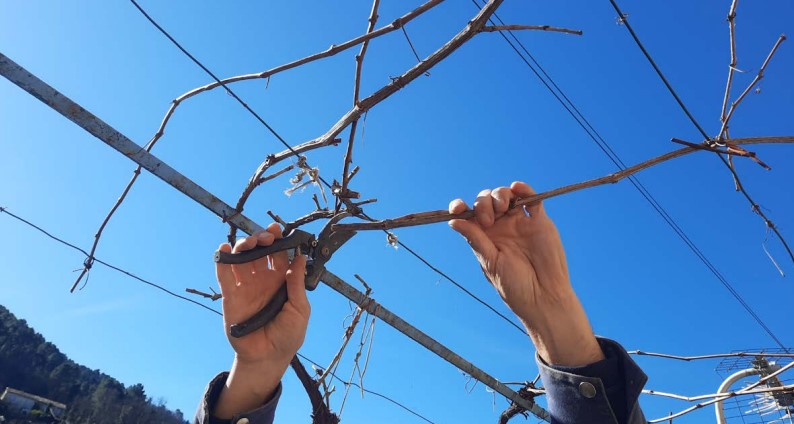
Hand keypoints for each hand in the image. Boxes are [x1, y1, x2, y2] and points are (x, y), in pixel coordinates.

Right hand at [213, 223, 310, 418]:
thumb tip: (301, 257)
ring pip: (241, 259)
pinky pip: (225, 276)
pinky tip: (223, 249)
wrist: (268, 358)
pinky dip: (222, 261)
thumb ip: (297, 284)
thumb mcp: (300, 309)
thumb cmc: (288, 336)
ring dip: (243, 246)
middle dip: (260, 240)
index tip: (278, 230)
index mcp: (280, 280)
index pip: (277, 254)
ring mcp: (246, 287)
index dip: (277, 240)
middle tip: (265, 238)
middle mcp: (262, 280)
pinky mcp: (230, 297)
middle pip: (258, 252)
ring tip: (249, 244)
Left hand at [449, 182, 602, 365]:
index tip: (457, 207)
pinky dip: (524, 189)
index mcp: (484, 237)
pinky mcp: (539, 221)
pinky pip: (531, 198)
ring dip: (500, 194)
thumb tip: (452, 221)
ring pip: (506, 196)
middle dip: (483, 203)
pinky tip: (517, 189)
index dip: (461, 207)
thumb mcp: (491, 263)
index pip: (468, 216)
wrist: (544, 296)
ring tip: (502, 208)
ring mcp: (519, 222)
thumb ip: (475, 239)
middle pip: (486, 201)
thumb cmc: (514, 286)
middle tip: (488, 220)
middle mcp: (500, 227)